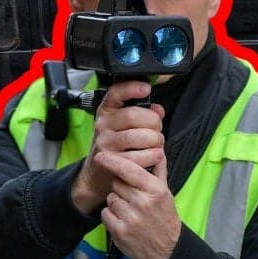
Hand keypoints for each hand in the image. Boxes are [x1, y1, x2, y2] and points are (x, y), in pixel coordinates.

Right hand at [70, 79, 165, 214]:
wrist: (99, 170)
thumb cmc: (117, 144)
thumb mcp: (125, 124)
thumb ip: (143, 113)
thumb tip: (158, 110)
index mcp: (107, 110)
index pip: (116, 93)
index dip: (131, 88)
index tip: (145, 88)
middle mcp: (103, 124)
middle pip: (133, 115)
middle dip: (153, 122)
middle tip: (157, 129)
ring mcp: (106, 143)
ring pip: (138, 137)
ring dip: (155, 141)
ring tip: (155, 144)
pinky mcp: (112, 161)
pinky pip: (139, 157)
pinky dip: (152, 156)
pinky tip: (152, 155)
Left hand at [97, 150, 180, 258]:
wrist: (167, 249)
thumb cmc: (164, 217)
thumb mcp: (166, 193)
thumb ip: (159, 170)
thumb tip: (158, 150)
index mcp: (155, 190)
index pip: (128, 169)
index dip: (112, 161)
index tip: (101, 156)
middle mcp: (143, 203)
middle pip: (117, 183)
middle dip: (121, 188)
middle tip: (134, 199)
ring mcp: (131, 218)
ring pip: (110, 198)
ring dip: (117, 203)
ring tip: (132, 212)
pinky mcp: (120, 231)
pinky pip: (105, 213)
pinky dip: (111, 216)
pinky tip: (125, 221)